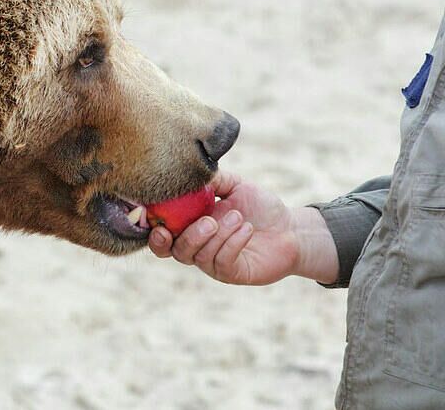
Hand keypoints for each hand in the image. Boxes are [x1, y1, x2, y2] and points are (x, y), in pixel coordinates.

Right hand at [147, 170, 303, 285]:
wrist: (290, 228)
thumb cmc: (260, 207)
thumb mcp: (236, 186)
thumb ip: (213, 180)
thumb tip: (192, 171)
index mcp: (192, 227)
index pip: (163, 236)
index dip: (154, 233)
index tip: (158, 223)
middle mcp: (199, 248)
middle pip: (176, 251)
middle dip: (189, 236)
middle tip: (209, 221)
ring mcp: (214, 263)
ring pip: (200, 256)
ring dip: (219, 235)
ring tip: (239, 217)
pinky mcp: (232, 273)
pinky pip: (222, 262)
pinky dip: (233, 243)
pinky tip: (247, 229)